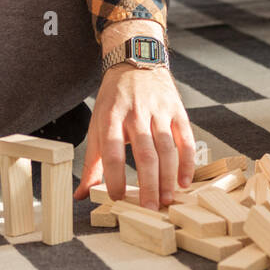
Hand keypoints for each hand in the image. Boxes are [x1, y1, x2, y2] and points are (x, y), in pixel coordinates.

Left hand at [74, 65, 195, 210]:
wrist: (135, 61)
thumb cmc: (113, 100)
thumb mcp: (97, 124)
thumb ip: (92, 162)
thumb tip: (81, 194)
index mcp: (111, 117)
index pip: (112, 151)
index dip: (114, 177)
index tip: (116, 198)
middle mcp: (136, 113)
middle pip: (145, 154)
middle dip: (148, 184)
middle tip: (150, 208)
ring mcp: (159, 111)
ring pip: (167, 149)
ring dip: (169, 177)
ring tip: (168, 199)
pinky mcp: (177, 110)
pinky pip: (186, 139)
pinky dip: (187, 162)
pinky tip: (184, 181)